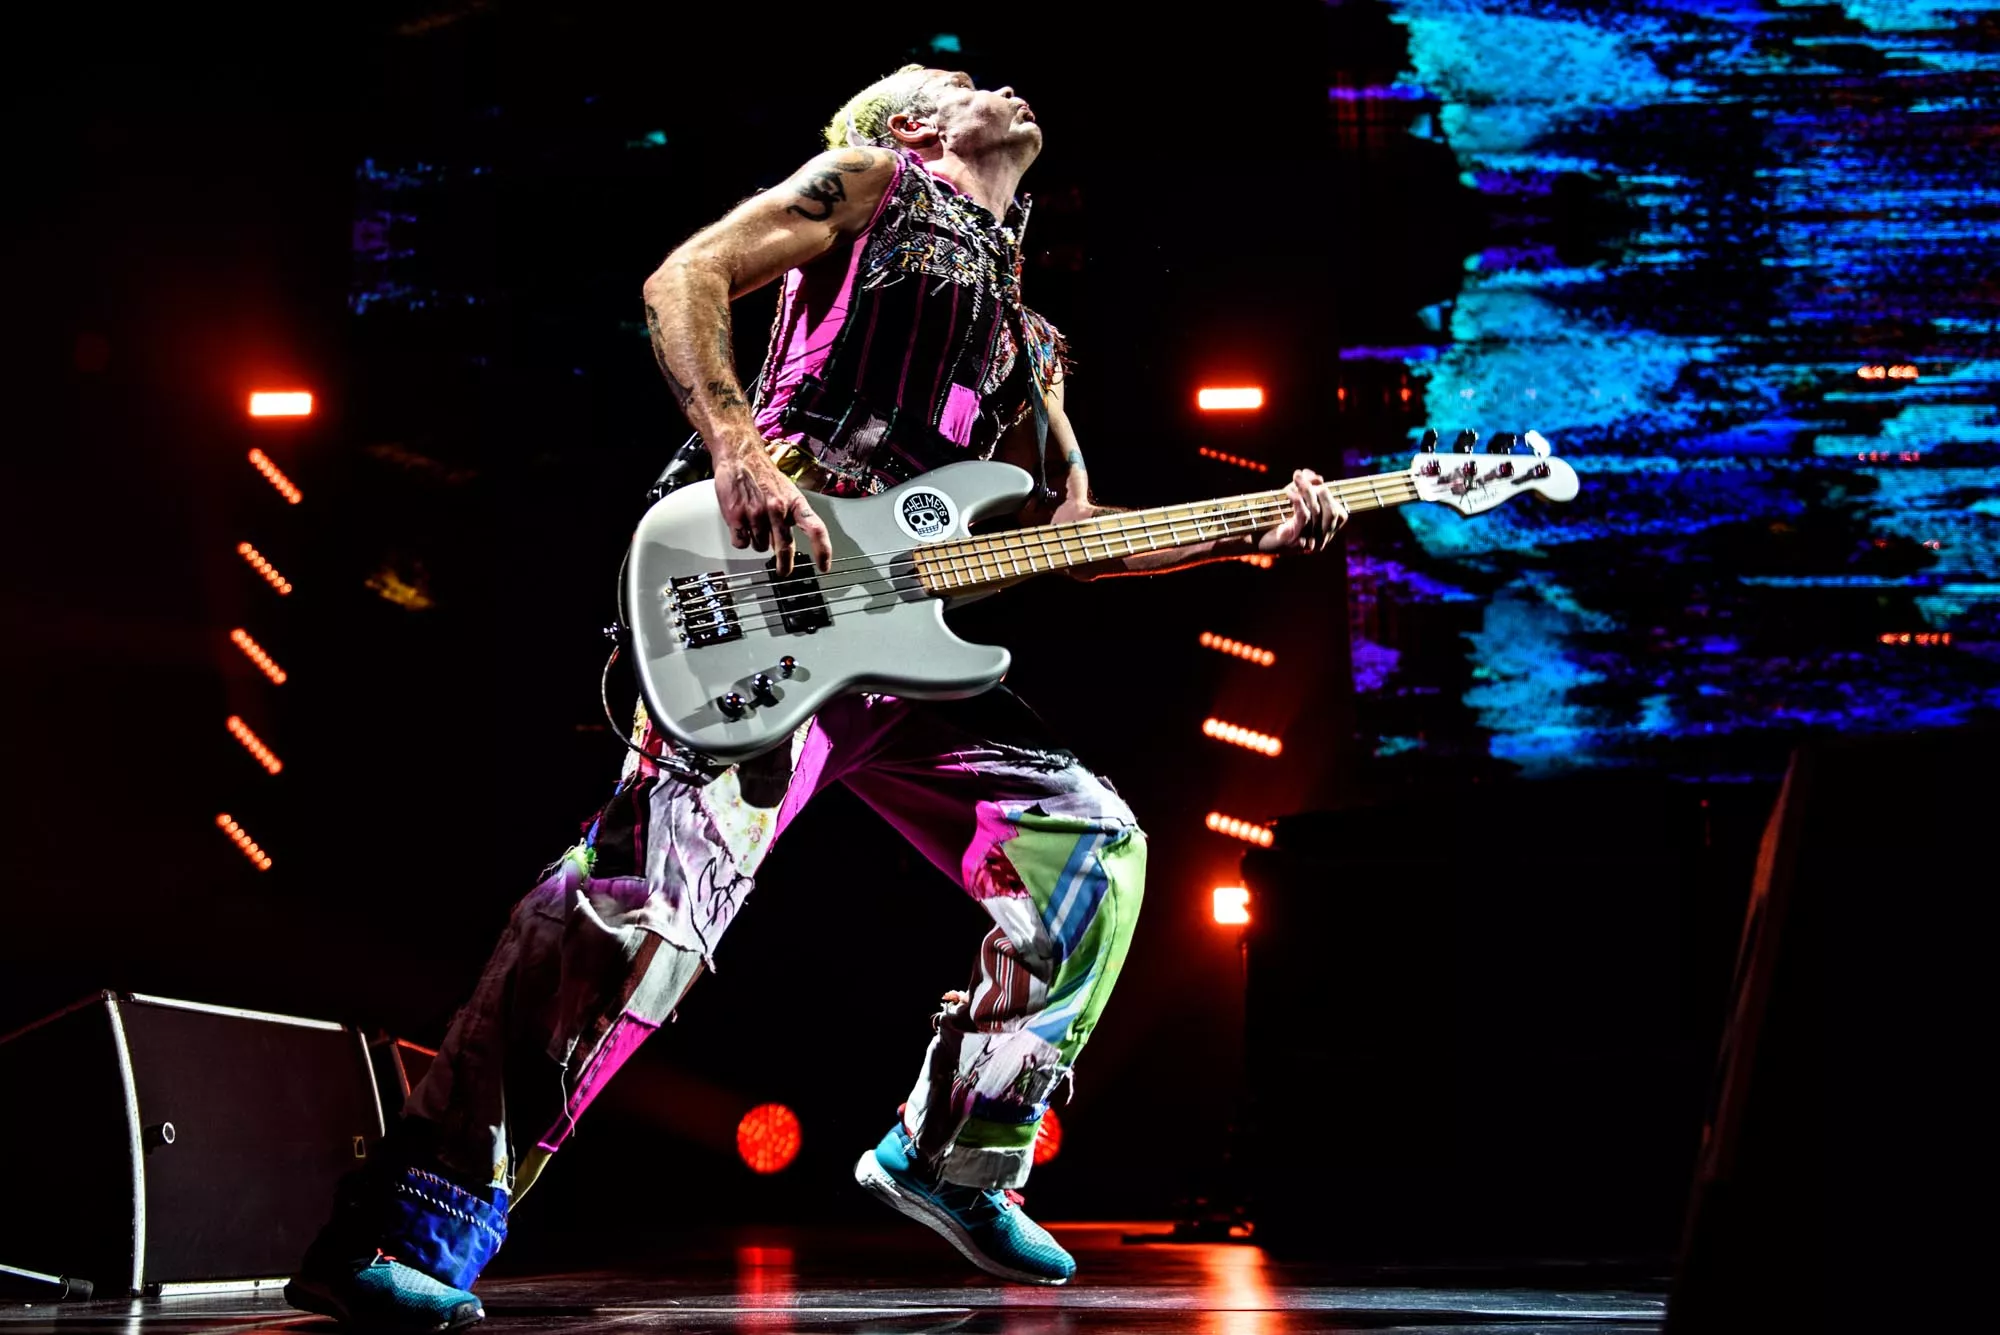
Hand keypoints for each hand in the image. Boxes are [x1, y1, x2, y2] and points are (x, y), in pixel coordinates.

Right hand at [711, 437, 832, 576]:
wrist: (740, 456)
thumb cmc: (764, 475)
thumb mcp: (787, 491)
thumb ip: (791, 515)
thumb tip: (790, 540)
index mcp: (795, 502)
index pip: (816, 529)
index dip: (822, 551)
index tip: (824, 566)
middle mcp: (778, 509)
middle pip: (785, 547)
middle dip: (785, 564)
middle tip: (784, 572)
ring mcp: (757, 514)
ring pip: (760, 546)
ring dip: (758, 541)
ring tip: (754, 522)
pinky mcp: (737, 517)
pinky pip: (742, 542)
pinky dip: (741, 538)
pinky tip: (741, 524)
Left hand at [1253, 468, 1346, 554]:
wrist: (1251, 535)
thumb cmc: (1273, 518)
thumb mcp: (1293, 500)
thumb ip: (1307, 488)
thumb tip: (1317, 476)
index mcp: (1323, 534)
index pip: (1340, 515)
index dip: (1331, 496)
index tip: (1316, 479)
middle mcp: (1319, 541)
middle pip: (1333, 514)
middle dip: (1320, 491)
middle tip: (1301, 477)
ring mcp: (1307, 542)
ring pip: (1317, 512)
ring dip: (1307, 491)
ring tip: (1296, 477)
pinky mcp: (1292, 539)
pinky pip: (1303, 517)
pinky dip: (1298, 501)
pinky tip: (1289, 491)